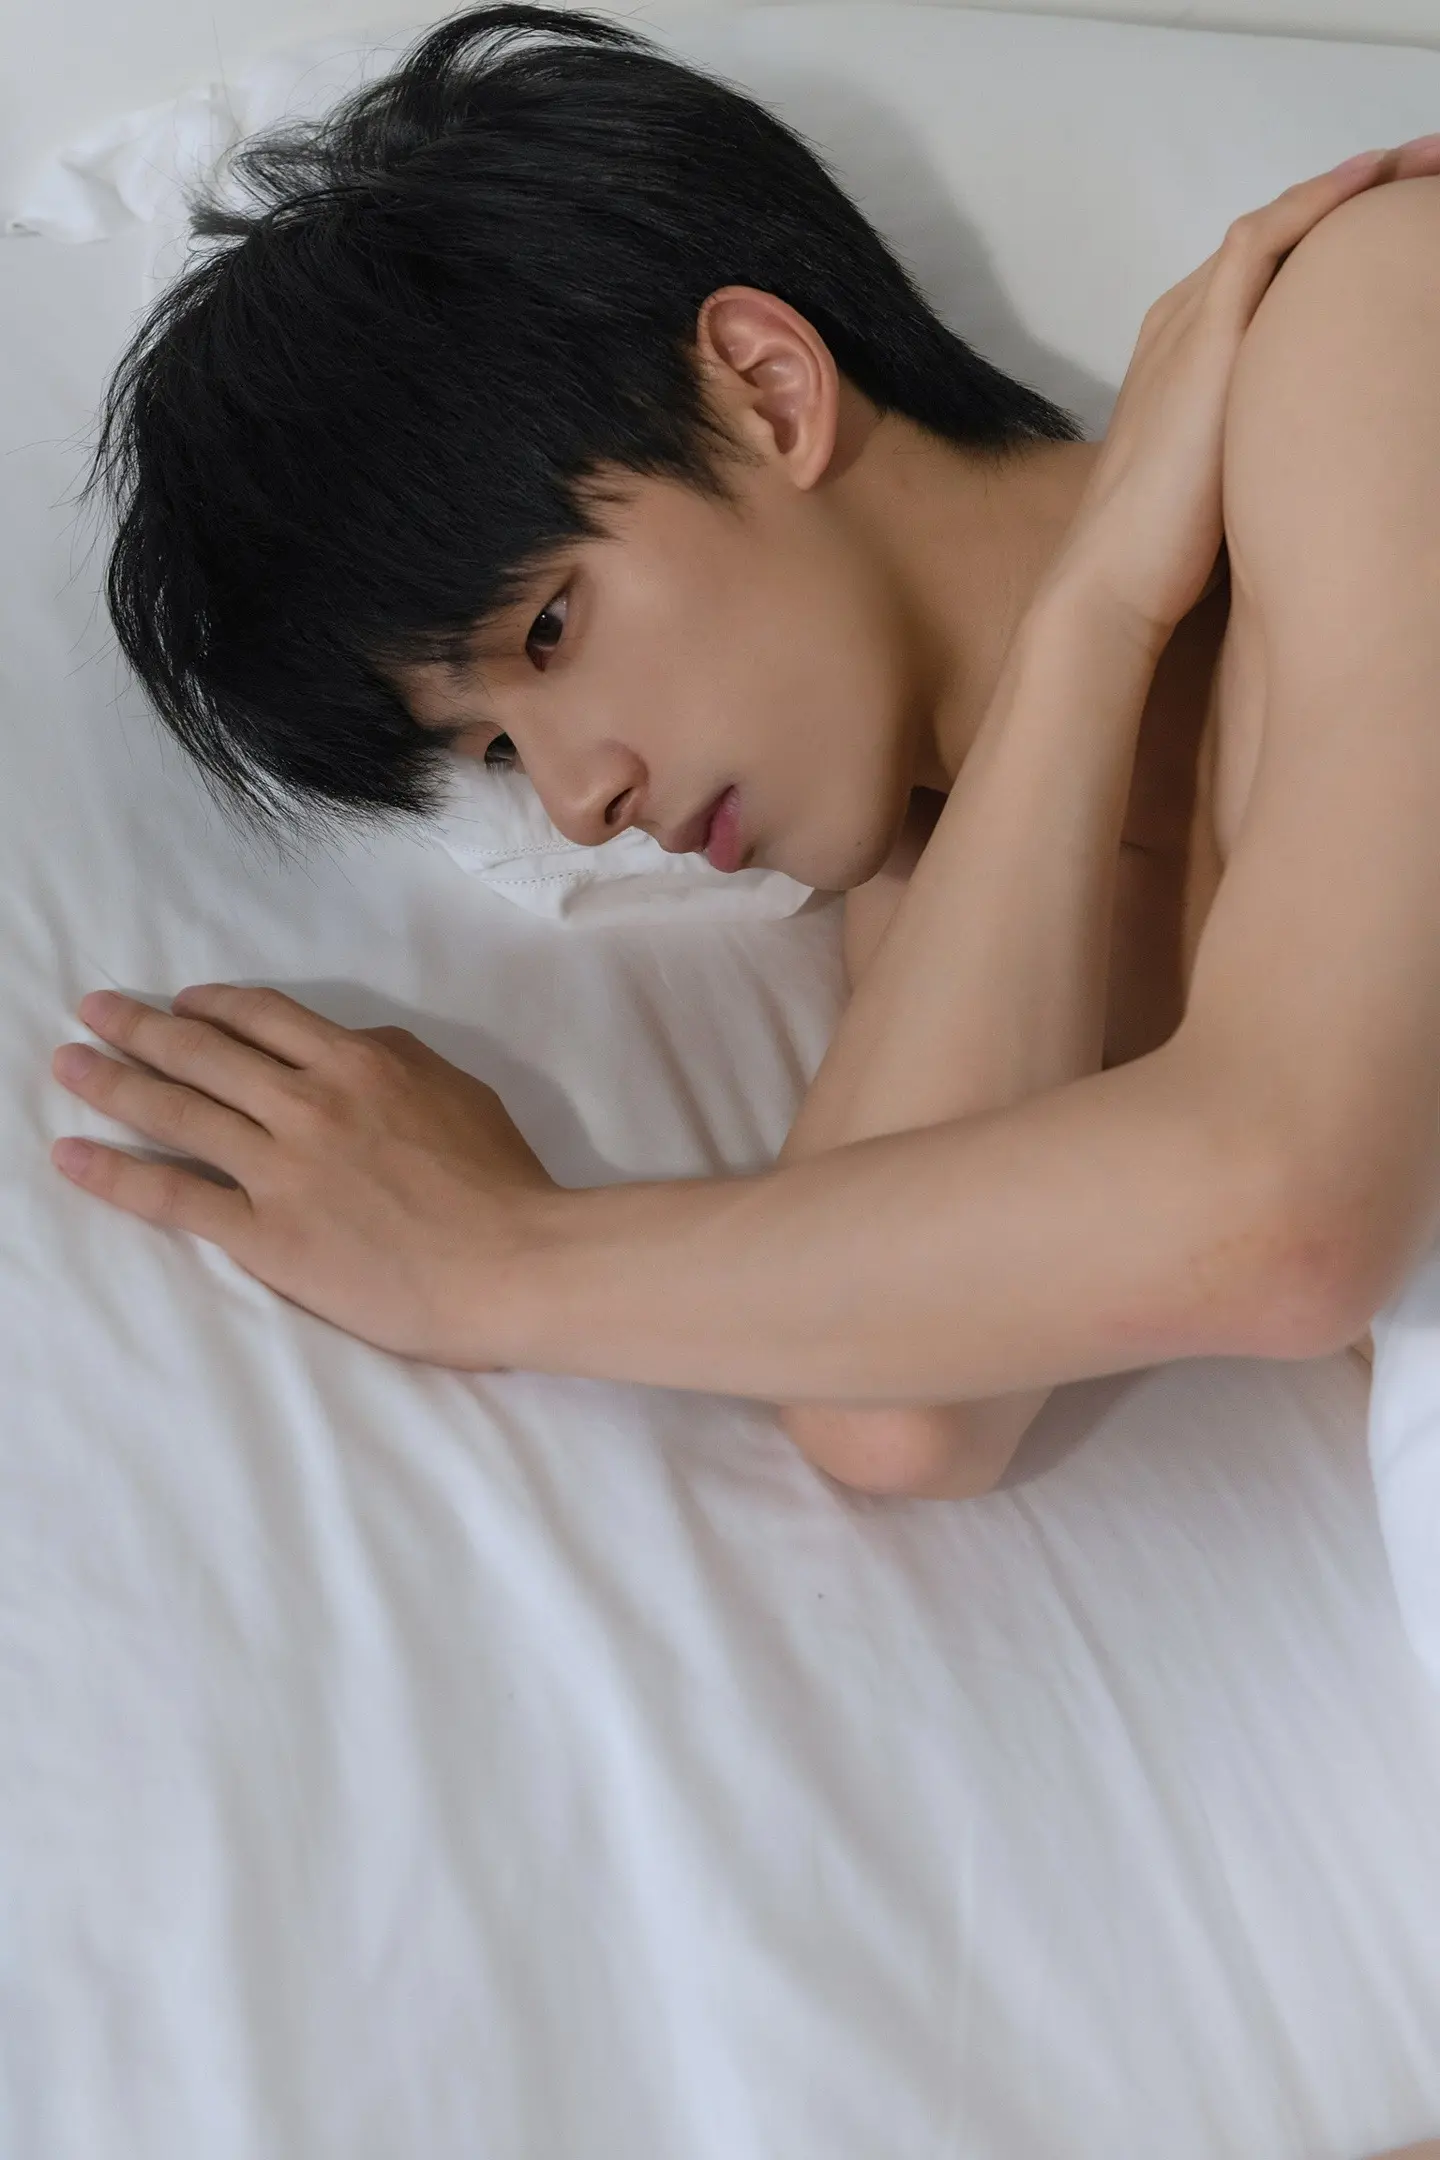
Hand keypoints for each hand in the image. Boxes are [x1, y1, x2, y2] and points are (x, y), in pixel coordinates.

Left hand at [49, 985, 555, 1367]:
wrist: (512, 1262)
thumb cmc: (502, 1183)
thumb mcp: (459, 1090)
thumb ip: (398, 1061)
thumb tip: (354, 1048)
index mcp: (359, 1062)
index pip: (264, 1018)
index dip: (213, 1006)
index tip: (181, 1004)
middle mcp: (308, 1102)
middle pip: (204, 1052)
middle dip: (139, 1027)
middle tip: (93, 1010)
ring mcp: (281, 1168)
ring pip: (177, 1112)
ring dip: (112, 1082)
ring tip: (67, 1064)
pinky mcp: (265, 1234)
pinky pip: (174, 1197)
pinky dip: (115, 1174)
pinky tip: (71, 1156)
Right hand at [1053, 135, 1439, 642]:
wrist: (1112, 581)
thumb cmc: (1163, 552)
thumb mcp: (1228, 477)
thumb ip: (1263, 440)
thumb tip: (1320, 454)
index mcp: (1184, 354)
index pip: (1268, 271)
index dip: (1334, 235)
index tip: (1399, 220)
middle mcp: (1183, 324)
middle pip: (1278, 236)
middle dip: (1355, 197)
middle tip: (1430, 168)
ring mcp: (1189, 326)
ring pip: (1277, 227)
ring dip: (1351, 185)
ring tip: (1420, 160)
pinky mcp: (1201, 341)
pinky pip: (1261, 241)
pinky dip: (1316, 202)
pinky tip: (1370, 177)